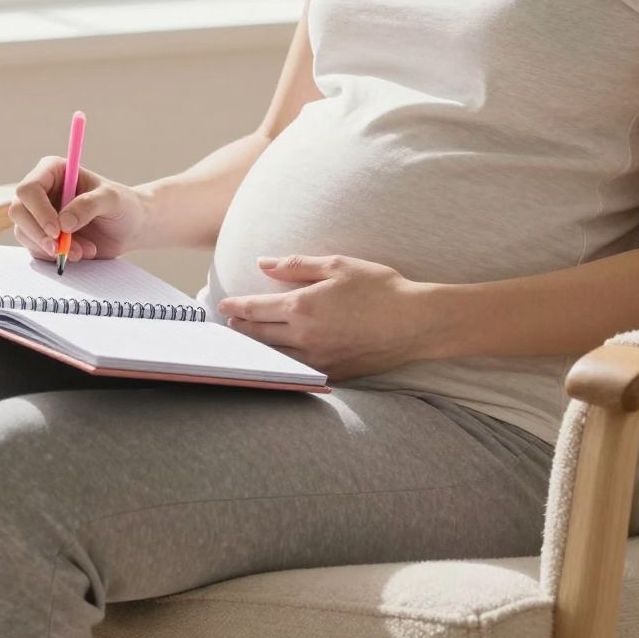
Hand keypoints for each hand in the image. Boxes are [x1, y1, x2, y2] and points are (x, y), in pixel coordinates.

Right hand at [9, 159, 151, 264]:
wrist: (131, 227)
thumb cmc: (124, 205)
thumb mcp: (112, 200)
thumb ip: (89, 205)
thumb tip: (62, 223)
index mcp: (53, 171)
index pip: (28, 189)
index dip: (38, 210)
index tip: (57, 230)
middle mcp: (42, 191)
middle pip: (18, 211)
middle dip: (39, 234)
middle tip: (62, 249)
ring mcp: (39, 214)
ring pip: (24, 233)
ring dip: (52, 248)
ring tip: (85, 250)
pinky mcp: (43, 235)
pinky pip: (35, 249)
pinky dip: (56, 256)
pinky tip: (81, 252)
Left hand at [216, 253, 432, 380]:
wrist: (415, 323)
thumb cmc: (380, 288)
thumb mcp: (337, 265)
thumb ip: (296, 265)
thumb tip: (263, 264)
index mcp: (302, 307)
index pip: (256, 309)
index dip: (236, 307)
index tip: (223, 306)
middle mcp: (304, 337)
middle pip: (258, 336)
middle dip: (240, 328)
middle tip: (229, 323)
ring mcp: (318, 359)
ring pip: (274, 357)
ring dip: (255, 349)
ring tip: (245, 341)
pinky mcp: (333, 373)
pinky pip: (297, 370)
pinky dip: (280, 364)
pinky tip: (277, 359)